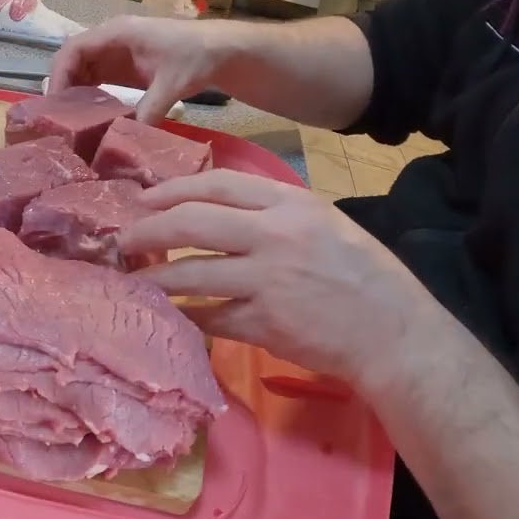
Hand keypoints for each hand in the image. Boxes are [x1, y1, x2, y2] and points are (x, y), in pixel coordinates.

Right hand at [50, 16, 233, 123]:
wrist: (219, 51)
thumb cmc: (196, 57)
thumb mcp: (172, 85)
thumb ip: (149, 111)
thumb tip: (127, 140)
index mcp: (117, 33)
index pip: (73, 49)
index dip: (59, 74)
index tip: (55, 104)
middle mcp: (110, 40)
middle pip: (71, 60)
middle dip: (61, 87)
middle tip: (56, 120)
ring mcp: (115, 53)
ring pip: (80, 71)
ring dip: (72, 94)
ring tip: (66, 124)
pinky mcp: (122, 68)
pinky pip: (94, 80)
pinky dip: (86, 97)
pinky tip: (85, 119)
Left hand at [118, 169, 442, 386]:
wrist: (394, 334)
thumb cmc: (363, 275)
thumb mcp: (324, 223)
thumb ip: (273, 212)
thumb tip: (214, 208)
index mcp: (291, 205)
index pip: (216, 185)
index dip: (171, 190)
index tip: (144, 200)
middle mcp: (275, 236)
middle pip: (190, 222)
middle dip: (146, 231)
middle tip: (124, 241)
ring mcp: (266, 281)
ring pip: (189, 273)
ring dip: (155, 278)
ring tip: (137, 281)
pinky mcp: (262, 324)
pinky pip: (208, 316)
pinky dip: (186, 315)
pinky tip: (172, 315)